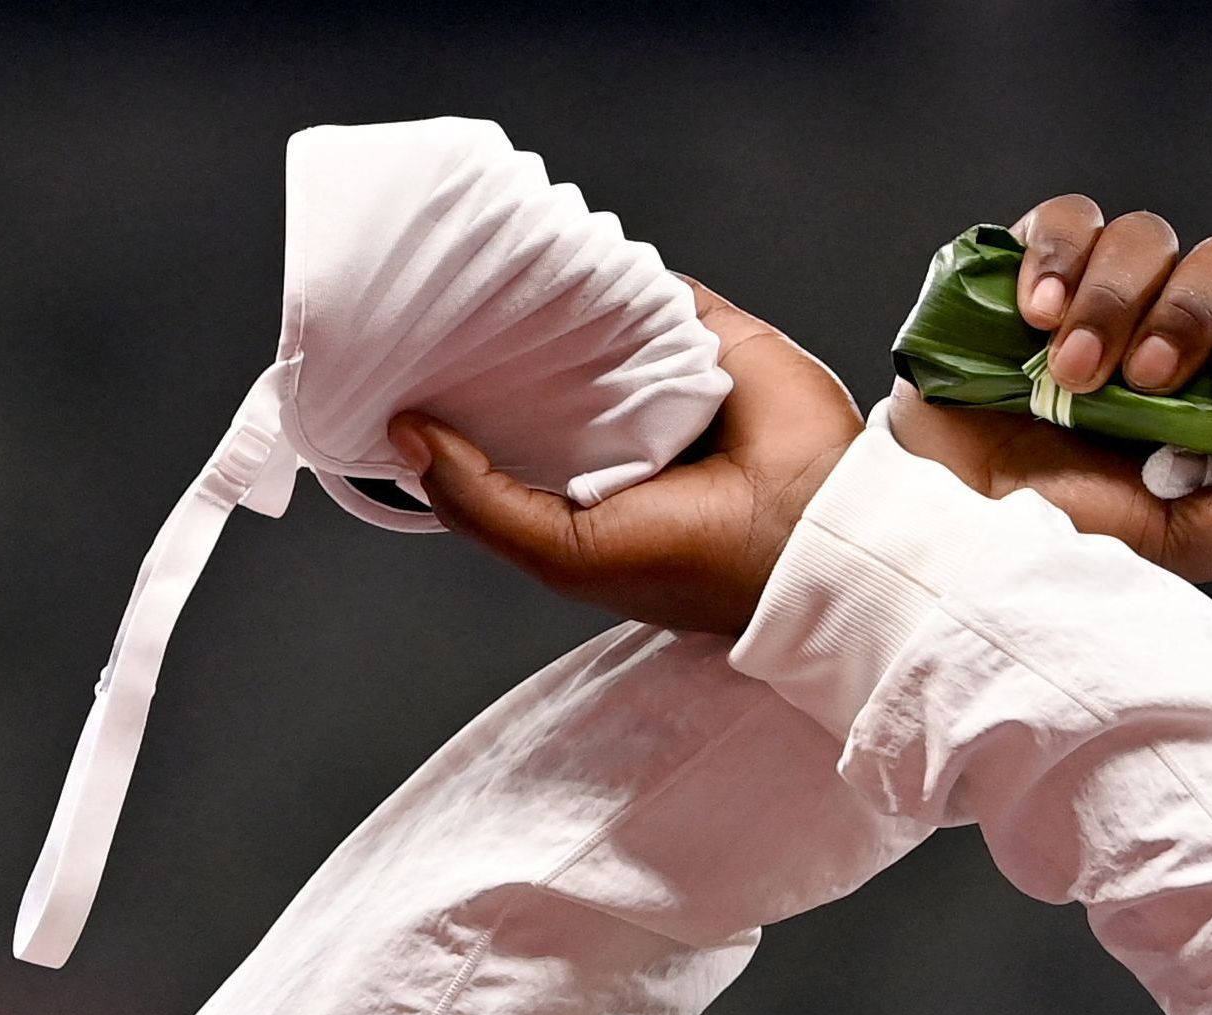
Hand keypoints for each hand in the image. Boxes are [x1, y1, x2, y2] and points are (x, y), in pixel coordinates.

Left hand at [394, 285, 866, 639]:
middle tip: (428, 309)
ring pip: (585, 322)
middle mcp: (617, 432)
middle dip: (488, 347)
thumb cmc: (689, 561)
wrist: (808, 530)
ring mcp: (662, 377)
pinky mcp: (705, 330)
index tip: (402, 374)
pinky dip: (610, 271)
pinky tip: (562, 257)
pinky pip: (646, 287)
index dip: (452, 410)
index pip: (503, 437)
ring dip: (545, 300)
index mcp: (580, 492)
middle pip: (535, 371)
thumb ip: (477, 500)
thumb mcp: (559, 553)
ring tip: (484, 274)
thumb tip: (405, 431)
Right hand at [883, 194, 1211, 583]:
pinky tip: (1036, 316)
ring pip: (1149, 237)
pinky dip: (1060, 256)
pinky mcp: (1032, 262)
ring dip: (1116, 302)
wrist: (939, 529)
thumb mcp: (1167, 546)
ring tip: (1071, 373)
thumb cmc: (1053, 537)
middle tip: (1147, 378)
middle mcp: (1170, 325)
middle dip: (1192, 315)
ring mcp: (1102, 290)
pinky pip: (1069, 219)